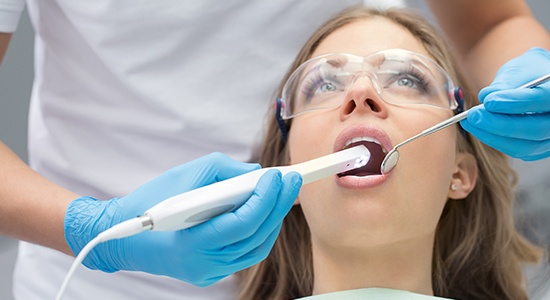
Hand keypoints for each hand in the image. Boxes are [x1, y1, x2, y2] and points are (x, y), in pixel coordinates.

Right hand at [64, 152, 301, 285]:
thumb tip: (256, 173)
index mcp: (194, 241)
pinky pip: (245, 254)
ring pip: (256, 248)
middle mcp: (205, 263)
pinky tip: (263, 213)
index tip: (278, 176)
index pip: (244, 222)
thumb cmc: (150, 201)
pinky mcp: (210, 272)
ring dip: (272, 219)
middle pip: (256, 235)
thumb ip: (224, 170)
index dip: (266, 199)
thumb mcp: (185, 175)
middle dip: (278, 205)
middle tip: (291, 181)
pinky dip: (258, 232)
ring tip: (281, 194)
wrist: (123, 236)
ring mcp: (209, 271)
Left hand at [460, 47, 549, 160]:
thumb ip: (504, 84)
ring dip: (493, 136)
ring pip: (526, 145)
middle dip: (500, 124)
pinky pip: (519, 151)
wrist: (540, 82)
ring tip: (470, 122)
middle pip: (535, 129)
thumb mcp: (518, 69)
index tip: (489, 101)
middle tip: (474, 115)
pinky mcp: (541, 148)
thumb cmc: (529, 72)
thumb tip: (486, 97)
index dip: (515, 102)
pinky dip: (497, 141)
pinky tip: (480, 130)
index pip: (542, 99)